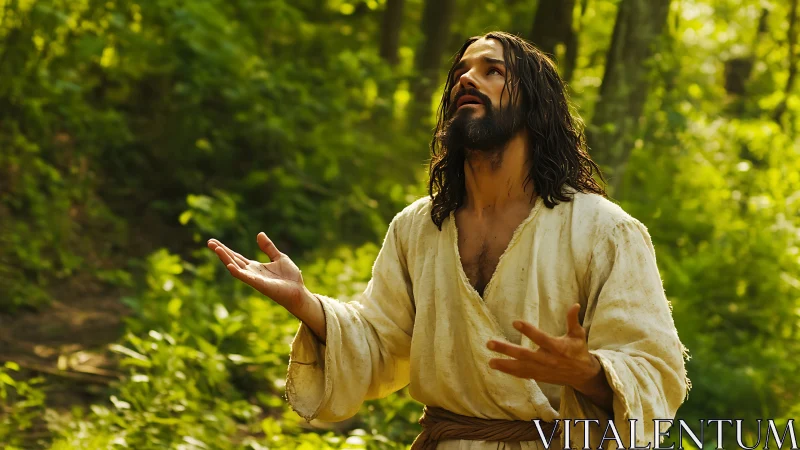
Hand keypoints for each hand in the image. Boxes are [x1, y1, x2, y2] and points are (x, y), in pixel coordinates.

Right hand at [207, 233, 308, 314]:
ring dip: (225, 258)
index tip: (214, 242)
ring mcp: (254, 279)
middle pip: (233, 260)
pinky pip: (245, 277)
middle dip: (221, 252)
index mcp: (255, 267)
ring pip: (235, 267)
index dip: (226, 249)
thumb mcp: (279, 257)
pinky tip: (229, 265)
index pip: (236, 257)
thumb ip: (268, 247)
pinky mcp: (259, 284)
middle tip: (209, 242)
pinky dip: (237, 271)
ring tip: (215, 248)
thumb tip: (259, 234)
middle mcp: (251, 273)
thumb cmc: (290, 278)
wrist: (299, 291)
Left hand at [486, 303, 601, 390]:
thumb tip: (575, 304)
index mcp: (558, 348)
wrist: (582, 375)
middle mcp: (548, 360)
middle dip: (506, 350)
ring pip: (521, 368)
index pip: (541, 339)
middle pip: (525, 355)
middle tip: (490, 343)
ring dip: (504, 364)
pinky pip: (522, 374)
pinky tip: (497, 366)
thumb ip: (573, 320)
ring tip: (490, 361)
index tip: (515, 322)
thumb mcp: (578, 335)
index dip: (529, 331)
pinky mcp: (539, 376)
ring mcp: (542, 370)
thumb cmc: (578, 350)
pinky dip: (509, 372)